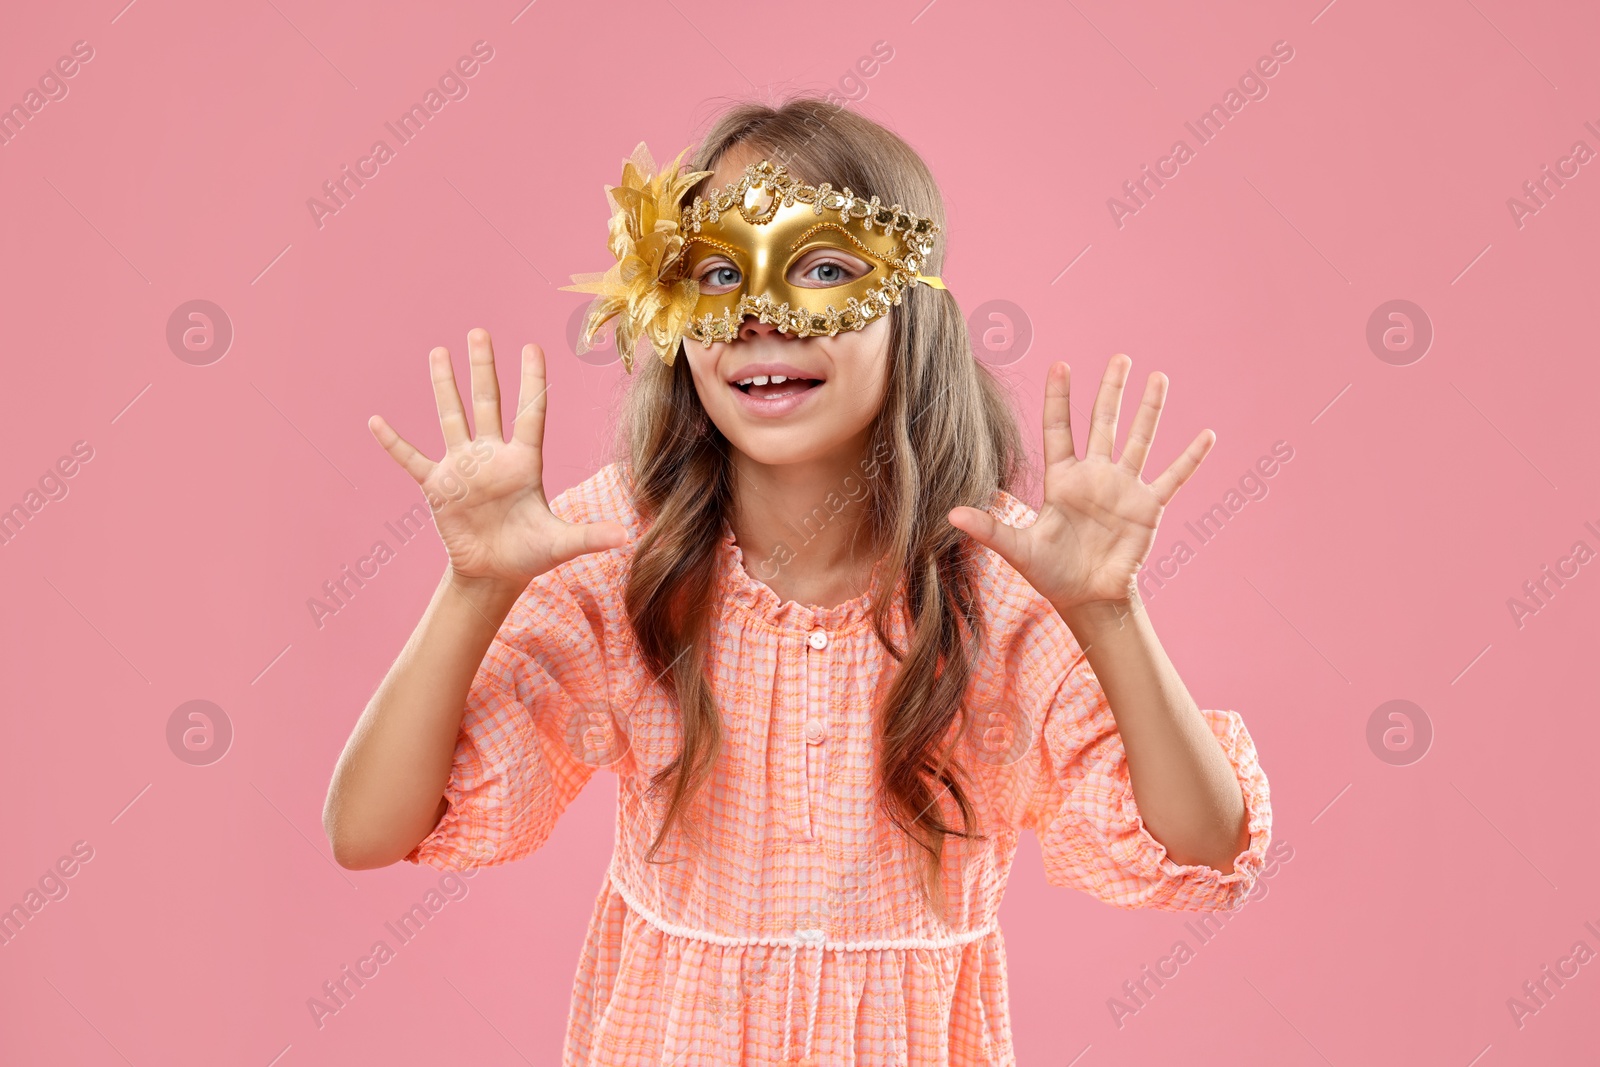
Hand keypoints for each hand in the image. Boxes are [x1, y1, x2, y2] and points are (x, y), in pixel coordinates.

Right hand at [369, 328, 627, 585]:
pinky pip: (412, 459)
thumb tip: (625, 536)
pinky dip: (394, 443)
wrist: (494, 573)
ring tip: (439, 351)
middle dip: (484, 368)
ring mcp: (464, 467)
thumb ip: (588, 535)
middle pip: (488, 402)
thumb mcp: (560, 544)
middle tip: (479, 332)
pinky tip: (376, 421)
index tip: (532, 346)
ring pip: (452, 417)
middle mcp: (493, 456)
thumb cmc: (530, 554)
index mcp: (524, 463)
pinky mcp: (438, 486)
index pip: (530, 412)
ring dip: (444, 386)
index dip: (532, 381)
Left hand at [947, 353, 1212, 612]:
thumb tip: (951, 514)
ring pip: (1140, 439)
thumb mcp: (1019, 549)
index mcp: (1062, 480)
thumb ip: (990, 528)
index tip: (1061, 363)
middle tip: (1120, 357)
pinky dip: (1190, 457)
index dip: (1060, 397)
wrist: (1088, 599)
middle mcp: (1094, 476)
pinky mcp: (1148, 507)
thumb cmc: (1051, 574)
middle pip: (1104, 422)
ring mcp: (1123, 488)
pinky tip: (1207, 435)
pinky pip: (1173, 477)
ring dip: (1150, 409)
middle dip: (1111, 389)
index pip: (1060, 428)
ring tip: (1158, 377)